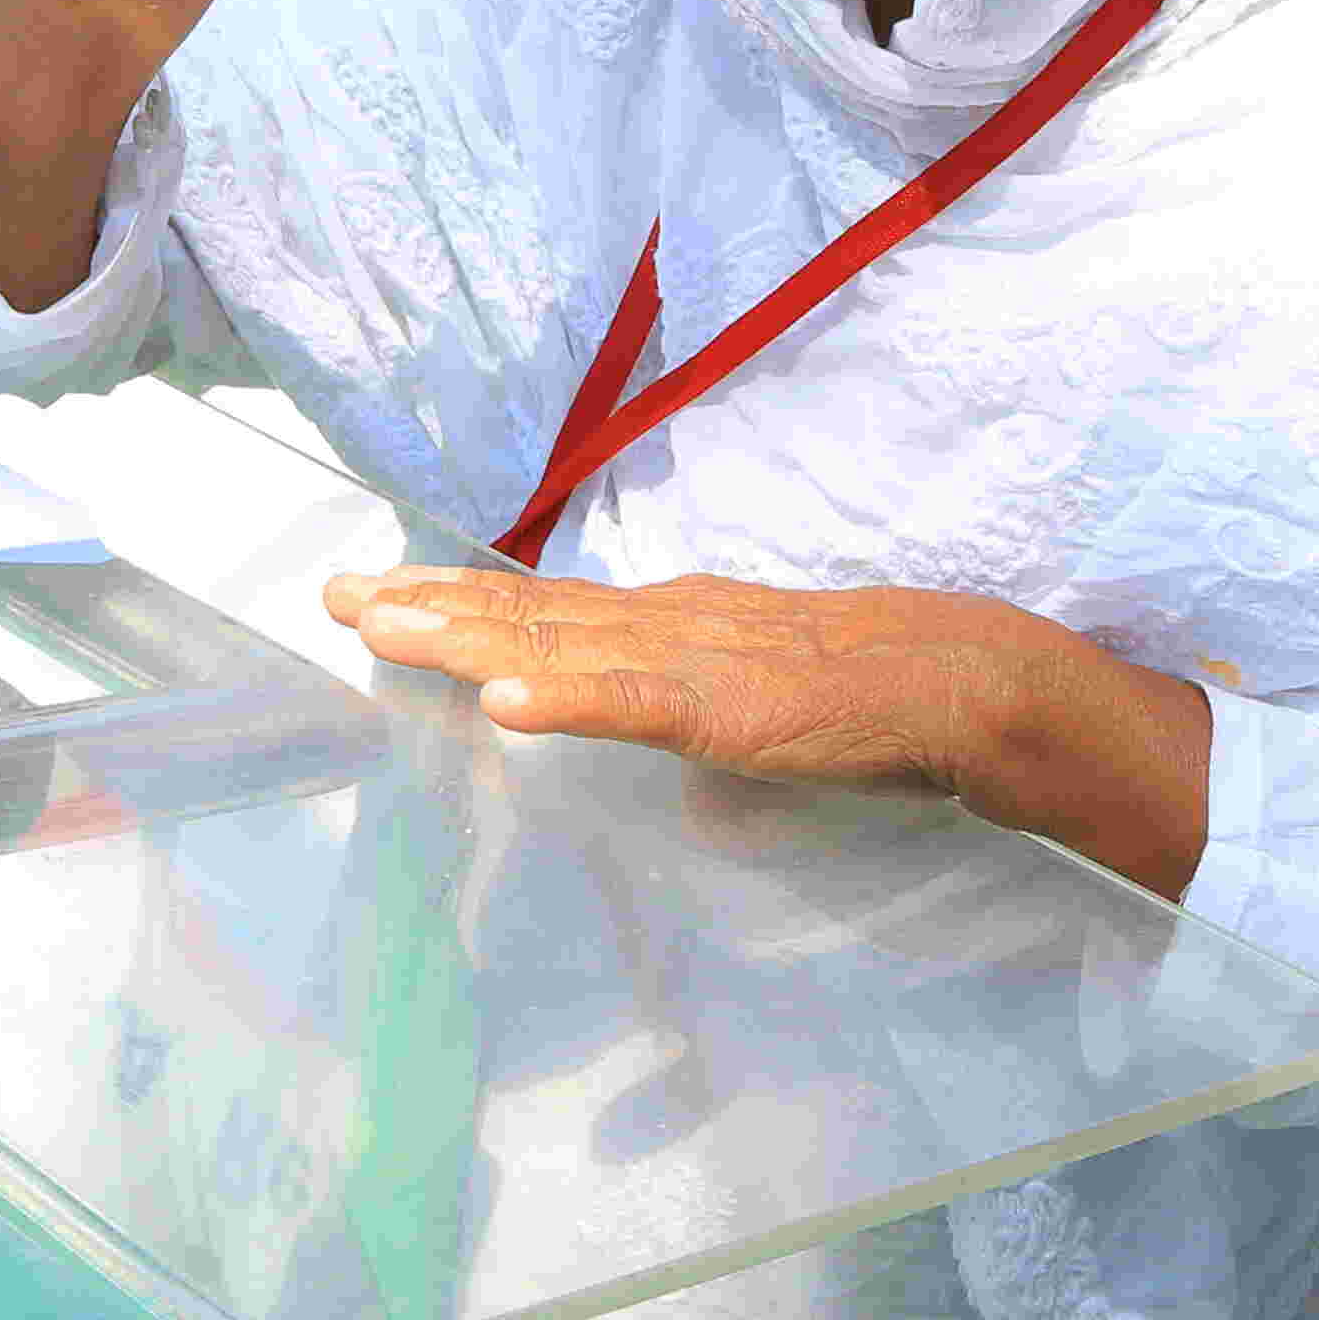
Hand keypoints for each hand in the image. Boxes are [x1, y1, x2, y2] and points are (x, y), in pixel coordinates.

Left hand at [324, 568, 1213, 898]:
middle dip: (432, 604)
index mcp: (678, 622)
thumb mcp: (756, 699)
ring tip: (385, 630)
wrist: (982, 687)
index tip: (377, 594)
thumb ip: (687, 705)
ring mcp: (705, 661)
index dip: (462, 599)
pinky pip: (643, 702)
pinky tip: (507, 699)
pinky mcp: (741, 708)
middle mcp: (676, 622)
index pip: (551, 606)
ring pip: (567, 640)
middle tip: (336, 596)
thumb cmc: (876, 701)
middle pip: (535, 608)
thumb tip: (628, 725)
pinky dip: (572, 695)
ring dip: (470, 635)